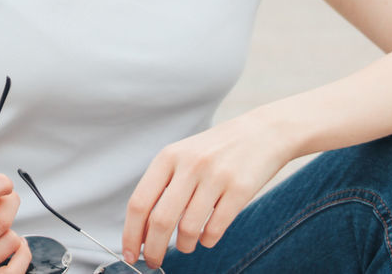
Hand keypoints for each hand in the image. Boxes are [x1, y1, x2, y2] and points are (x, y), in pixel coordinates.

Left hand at [121, 113, 292, 268]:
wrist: (263, 132)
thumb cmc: (216, 150)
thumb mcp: (183, 156)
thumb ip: (163, 187)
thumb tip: (142, 230)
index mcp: (168, 157)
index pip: (139, 203)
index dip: (131, 234)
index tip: (129, 253)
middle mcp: (190, 165)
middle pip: (160, 221)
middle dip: (153, 250)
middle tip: (153, 262)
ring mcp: (215, 177)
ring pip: (188, 229)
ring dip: (183, 246)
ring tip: (186, 244)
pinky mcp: (240, 190)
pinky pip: (215, 229)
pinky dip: (207, 241)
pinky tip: (206, 237)